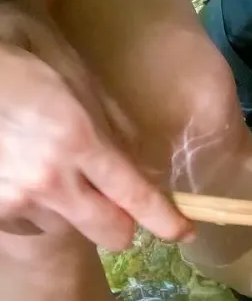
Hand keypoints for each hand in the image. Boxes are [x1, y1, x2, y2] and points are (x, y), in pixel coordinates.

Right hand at [0, 1, 192, 249]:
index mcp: (78, 143)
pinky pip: (28, 220)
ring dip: (68, 207)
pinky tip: (23, 173)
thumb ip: (114, 131)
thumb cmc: (25, 68)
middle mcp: (48, 180)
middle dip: (121, 223)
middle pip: (107, 230)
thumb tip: (143, 168)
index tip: (184, 232)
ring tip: (46, 167)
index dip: (164, 218)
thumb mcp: (81, 87)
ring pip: (65, 224)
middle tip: (115, 203)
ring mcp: (13, 199)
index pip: (134, 195)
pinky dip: (34, 205)